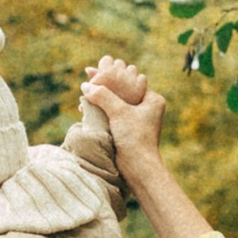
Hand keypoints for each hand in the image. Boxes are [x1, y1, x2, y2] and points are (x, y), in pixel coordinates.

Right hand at [81, 56, 166, 172]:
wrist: (138, 168)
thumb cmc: (134, 138)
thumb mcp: (118, 111)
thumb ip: (102, 95)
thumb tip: (85, 85)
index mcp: (152, 99)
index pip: (130, 80)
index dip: (112, 74)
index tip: (95, 69)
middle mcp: (147, 108)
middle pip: (122, 90)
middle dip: (104, 85)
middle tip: (88, 76)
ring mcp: (137, 119)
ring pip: (116, 102)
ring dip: (100, 98)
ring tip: (85, 93)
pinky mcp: (128, 129)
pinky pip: (113, 114)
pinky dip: (101, 110)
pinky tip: (86, 107)